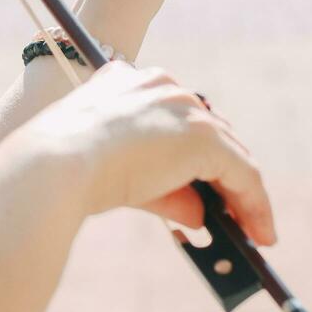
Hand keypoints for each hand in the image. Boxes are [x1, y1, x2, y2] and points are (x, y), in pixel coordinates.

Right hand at [21, 62, 274, 242]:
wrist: (54, 165)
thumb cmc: (67, 167)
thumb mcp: (118, 173)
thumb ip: (162, 189)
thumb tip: (198, 214)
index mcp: (129, 81)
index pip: (177, 116)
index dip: (192, 153)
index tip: (203, 182)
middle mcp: (161, 85)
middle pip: (209, 131)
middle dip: (222, 174)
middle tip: (235, 212)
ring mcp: (184, 108)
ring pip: (228, 152)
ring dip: (242, 193)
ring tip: (253, 228)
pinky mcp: (202, 137)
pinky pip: (242, 173)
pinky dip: (254, 203)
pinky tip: (257, 230)